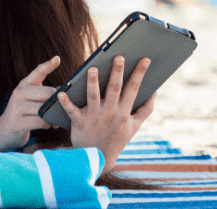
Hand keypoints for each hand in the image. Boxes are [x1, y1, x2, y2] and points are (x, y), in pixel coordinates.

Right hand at [0, 56, 59, 150]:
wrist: (3, 130)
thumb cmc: (24, 112)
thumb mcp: (30, 98)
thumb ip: (44, 92)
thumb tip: (64, 90)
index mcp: (24, 84)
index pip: (38, 72)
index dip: (48, 65)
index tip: (57, 58)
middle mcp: (19, 93)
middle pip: (47, 93)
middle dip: (57, 101)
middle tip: (62, 107)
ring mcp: (17, 107)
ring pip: (44, 109)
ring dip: (53, 115)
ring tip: (56, 118)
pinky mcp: (18, 123)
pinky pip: (41, 122)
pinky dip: (48, 124)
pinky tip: (49, 125)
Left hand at [58, 55, 156, 172]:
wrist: (98, 159)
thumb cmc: (117, 139)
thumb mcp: (134, 126)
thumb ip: (146, 110)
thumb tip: (155, 92)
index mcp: (124, 113)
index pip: (134, 89)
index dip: (140, 74)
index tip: (145, 59)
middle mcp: (110, 113)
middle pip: (114, 89)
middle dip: (117, 72)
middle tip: (119, 57)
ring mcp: (94, 118)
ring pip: (93, 97)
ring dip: (92, 83)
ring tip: (92, 68)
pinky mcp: (79, 122)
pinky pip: (71, 111)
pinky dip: (66, 102)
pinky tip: (61, 92)